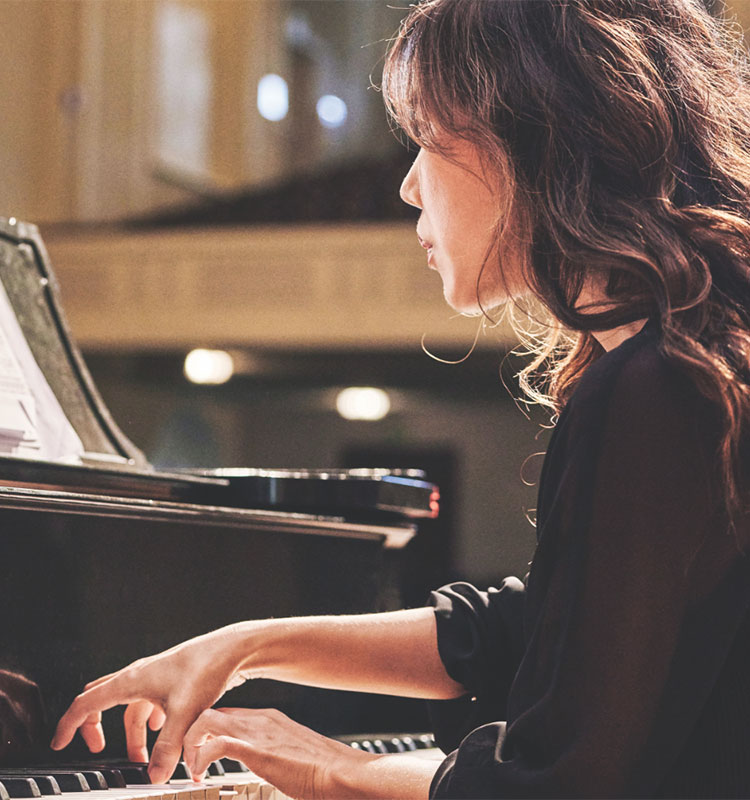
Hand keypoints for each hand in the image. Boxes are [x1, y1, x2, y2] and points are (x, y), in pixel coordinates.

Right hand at [50, 625, 250, 782]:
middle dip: (95, 727)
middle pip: (101, 701)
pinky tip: (164, 732)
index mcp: (131, 681)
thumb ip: (168, 748)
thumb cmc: (206, 668)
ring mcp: (154, 677)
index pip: (86, 703)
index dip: (69, 725)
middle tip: (99, 751)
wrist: (231, 649)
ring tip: (144, 758)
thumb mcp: (185, 713)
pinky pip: (148, 703)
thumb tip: (155, 777)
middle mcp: (139, 676)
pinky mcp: (171, 680)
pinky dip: (149, 722)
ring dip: (132, 733)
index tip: (58, 744)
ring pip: (130, 707)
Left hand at [183, 707, 371, 799]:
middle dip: (194, 735)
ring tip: (194, 768)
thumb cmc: (323, 770)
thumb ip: (276, 754)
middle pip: (213, 711)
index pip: (228, 714)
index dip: (210, 732)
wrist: (339, 771)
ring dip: (191, 743)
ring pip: (206, 720)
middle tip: (193, 762)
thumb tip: (270, 767)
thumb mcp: (292, 754)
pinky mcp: (255, 749)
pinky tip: (201, 774)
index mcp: (269, 720)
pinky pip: (215, 744)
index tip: (204, 753)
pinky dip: (200, 758)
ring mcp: (257, 731)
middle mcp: (260, 719)